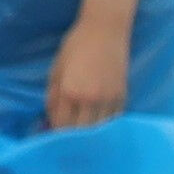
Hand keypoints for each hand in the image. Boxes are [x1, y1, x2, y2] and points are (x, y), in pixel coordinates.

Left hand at [48, 0, 135, 134]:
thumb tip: (51, 121)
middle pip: (81, 133)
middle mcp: (91, 99)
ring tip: (82, 140)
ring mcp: (109, 100)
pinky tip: (98, 126)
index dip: (57, 136)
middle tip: (67, 144)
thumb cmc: (75, 46)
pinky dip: (104, 127)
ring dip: (89, 137)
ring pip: (99, 131)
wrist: (106, 29)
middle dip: (73, 141)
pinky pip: (113, 122)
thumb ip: (52, 98)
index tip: (53, 140)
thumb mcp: (56, 70)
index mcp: (70, 91)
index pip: (62, 126)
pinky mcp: (122, 97)